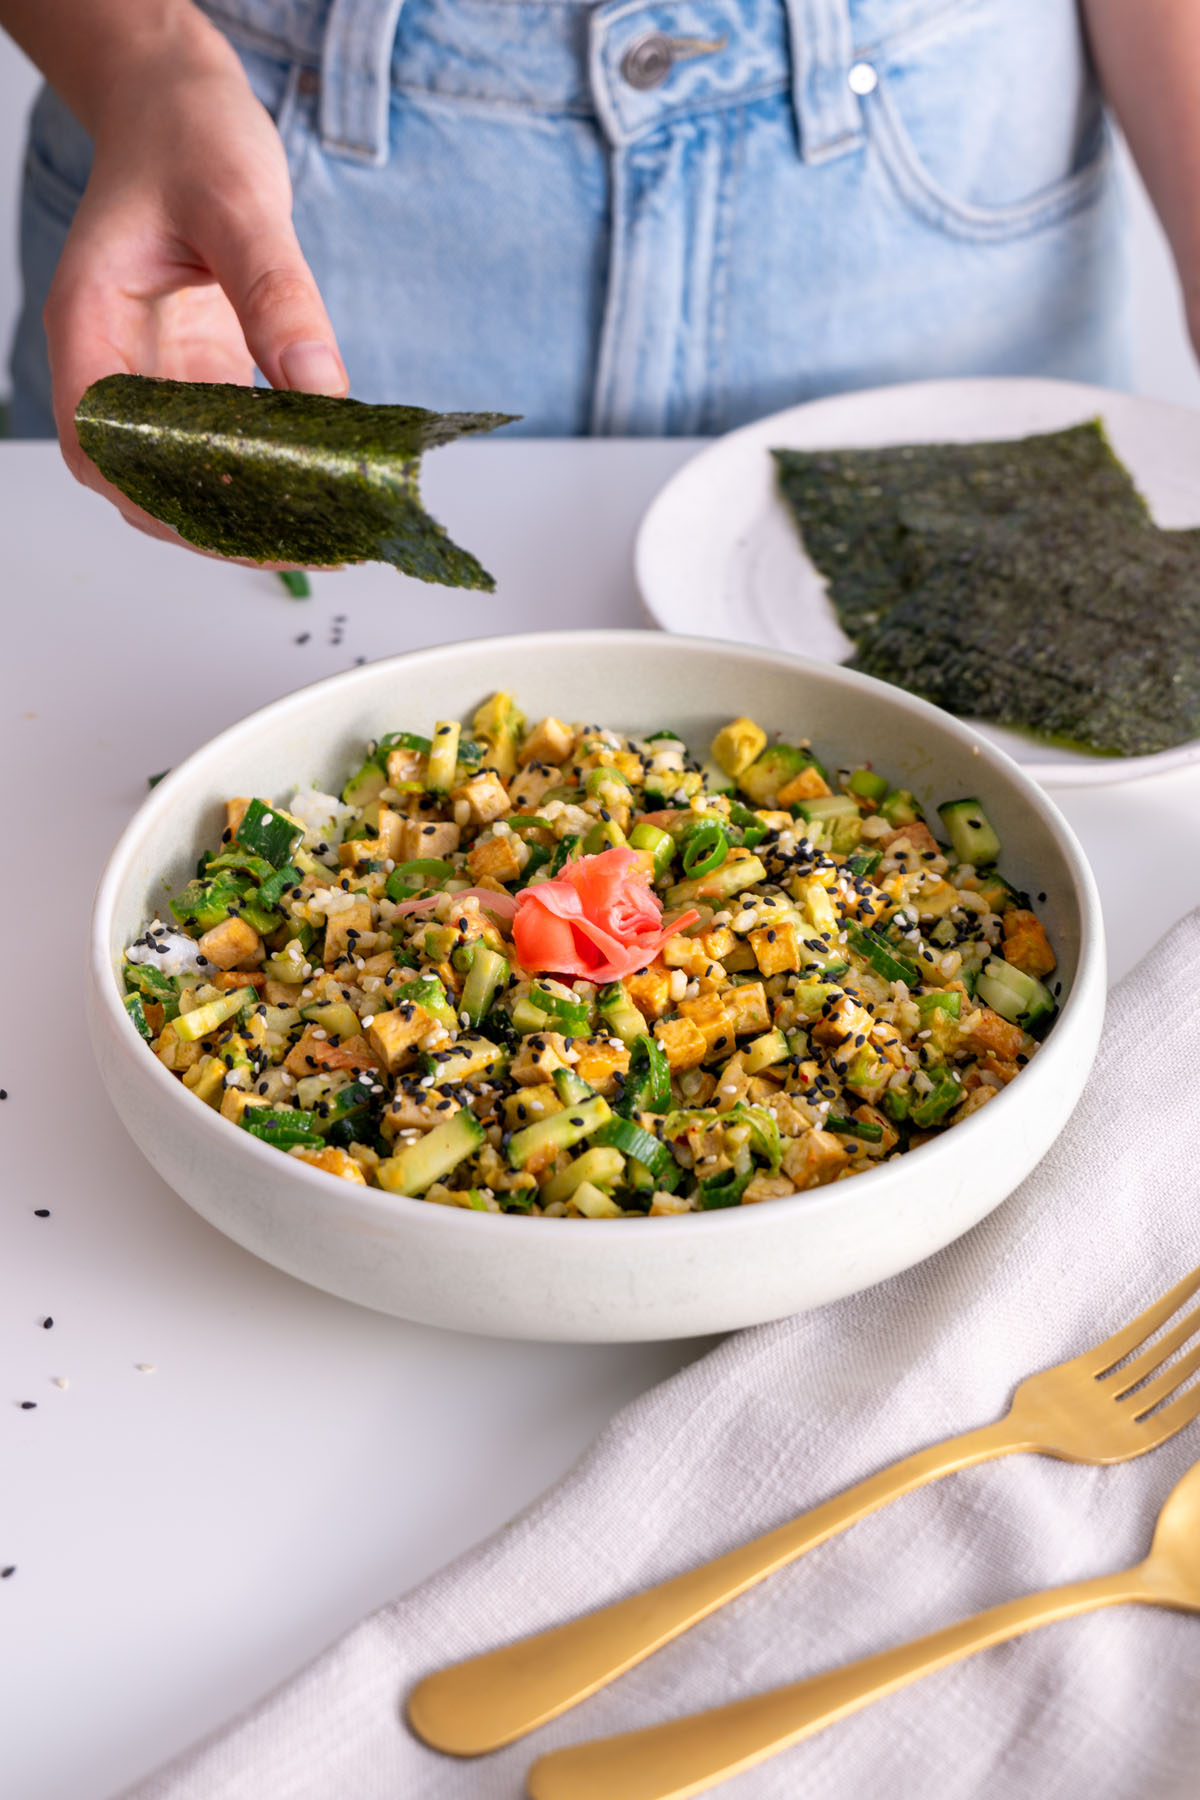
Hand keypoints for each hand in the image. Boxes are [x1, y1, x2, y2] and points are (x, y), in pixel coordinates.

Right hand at [44, 23, 346, 550]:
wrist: (180, 102)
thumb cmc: (185, 134)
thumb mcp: (238, 202)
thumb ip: (277, 294)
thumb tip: (318, 385)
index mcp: (90, 323)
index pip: (100, 440)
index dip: (155, 497)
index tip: (228, 526)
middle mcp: (113, 361)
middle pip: (142, 476)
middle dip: (215, 520)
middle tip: (306, 546)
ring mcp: (154, 374)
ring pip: (187, 471)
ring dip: (248, 507)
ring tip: (326, 532)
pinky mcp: (196, 374)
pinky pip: (225, 443)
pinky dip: (270, 471)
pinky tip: (324, 485)